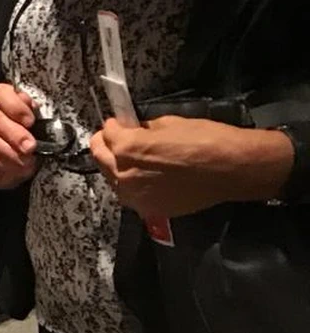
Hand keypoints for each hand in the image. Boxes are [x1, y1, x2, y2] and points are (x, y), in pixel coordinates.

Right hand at [0, 83, 38, 189]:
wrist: (16, 164)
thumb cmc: (28, 139)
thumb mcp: (37, 126)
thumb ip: (34, 115)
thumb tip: (32, 107)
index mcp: (3, 100)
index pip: (1, 92)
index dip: (15, 105)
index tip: (30, 121)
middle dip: (15, 134)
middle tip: (30, 146)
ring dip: (10, 151)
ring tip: (26, 161)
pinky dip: (3, 163)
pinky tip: (15, 167)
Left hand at [88, 116, 293, 220]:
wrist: (233, 169)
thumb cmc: (208, 142)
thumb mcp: (171, 123)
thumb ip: (145, 128)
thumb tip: (136, 129)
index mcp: (128, 148)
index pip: (106, 134)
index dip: (113, 126)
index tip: (117, 124)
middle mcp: (125, 175)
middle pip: (100, 158)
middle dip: (106, 146)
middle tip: (115, 139)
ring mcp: (135, 195)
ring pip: (112, 179)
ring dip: (116, 167)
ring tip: (130, 158)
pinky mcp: (149, 209)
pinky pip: (131, 195)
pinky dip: (132, 184)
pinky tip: (144, 176)